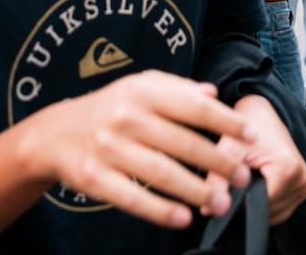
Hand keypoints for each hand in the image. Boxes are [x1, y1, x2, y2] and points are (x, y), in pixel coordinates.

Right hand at [21, 71, 252, 229]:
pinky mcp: (95, 178)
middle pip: (182, 142)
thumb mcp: (140, 86)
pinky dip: (159, 210)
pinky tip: (183, 218)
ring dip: (196, 190)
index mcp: (144, 92)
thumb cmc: (109, 109)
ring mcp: (110, 148)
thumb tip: (213, 93)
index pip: (193, 106)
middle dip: (218, 162)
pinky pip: (132, 197)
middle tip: (242, 178)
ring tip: (221, 203)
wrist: (54, 133)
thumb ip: (178, 88)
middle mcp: (127, 117)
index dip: (225, 122)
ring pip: (161, 173)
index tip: (250, 136)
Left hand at [205, 95, 305, 226]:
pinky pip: (282, 208)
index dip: (239, 203)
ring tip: (247, 181)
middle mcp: (303, 179)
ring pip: (275, 213)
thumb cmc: (246, 126)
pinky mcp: (304, 186)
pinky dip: (267, 203)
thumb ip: (218, 179)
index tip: (227, 190)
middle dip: (248, 204)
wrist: (262, 112)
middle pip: (268, 211)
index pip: (260, 206)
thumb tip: (208, 210)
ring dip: (257, 205)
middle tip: (236, 183)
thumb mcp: (229, 148)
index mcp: (288, 170)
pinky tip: (257, 185)